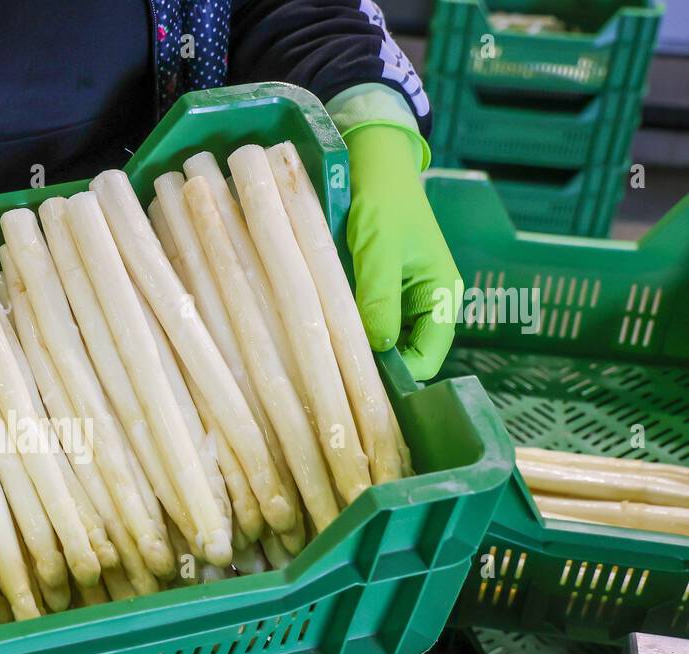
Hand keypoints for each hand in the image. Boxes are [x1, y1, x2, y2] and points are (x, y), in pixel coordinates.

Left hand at [344, 124, 461, 380]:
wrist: (370, 160)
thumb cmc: (383, 199)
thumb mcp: (380, 249)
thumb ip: (380, 299)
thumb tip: (377, 348)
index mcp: (441, 295)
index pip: (428, 357)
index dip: (400, 376)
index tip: (360, 383)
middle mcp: (424, 303)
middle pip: (403, 356)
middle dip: (373, 366)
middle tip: (333, 371)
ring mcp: (399, 298)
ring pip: (380, 342)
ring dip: (357, 347)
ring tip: (324, 353)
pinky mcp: (375, 290)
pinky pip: (364, 322)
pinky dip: (347, 328)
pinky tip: (322, 330)